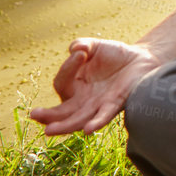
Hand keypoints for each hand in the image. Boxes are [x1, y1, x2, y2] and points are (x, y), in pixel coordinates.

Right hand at [27, 37, 163, 136]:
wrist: (141, 58)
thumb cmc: (114, 55)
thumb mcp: (95, 47)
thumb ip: (83, 45)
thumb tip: (76, 48)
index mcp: (74, 86)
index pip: (62, 82)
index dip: (67, 68)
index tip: (81, 52)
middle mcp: (83, 100)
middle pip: (62, 112)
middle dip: (48, 115)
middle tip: (34, 114)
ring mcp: (98, 105)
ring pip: (78, 119)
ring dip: (65, 126)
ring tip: (49, 130)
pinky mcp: (115, 105)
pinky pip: (104, 117)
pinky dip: (96, 122)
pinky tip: (88, 129)